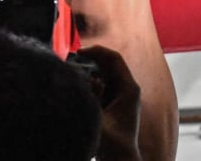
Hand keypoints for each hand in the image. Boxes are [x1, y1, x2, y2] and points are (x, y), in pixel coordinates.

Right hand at [73, 46, 141, 160]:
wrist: (119, 160)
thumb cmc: (110, 144)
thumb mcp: (96, 118)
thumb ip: (89, 97)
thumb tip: (83, 78)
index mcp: (129, 88)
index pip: (113, 58)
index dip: (96, 51)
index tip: (78, 52)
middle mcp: (128, 89)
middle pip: (109, 63)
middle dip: (91, 59)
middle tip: (71, 59)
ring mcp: (123, 95)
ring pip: (105, 73)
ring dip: (90, 69)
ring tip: (72, 71)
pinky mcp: (115, 103)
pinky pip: (103, 83)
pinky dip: (90, 81)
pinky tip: (79, 86)